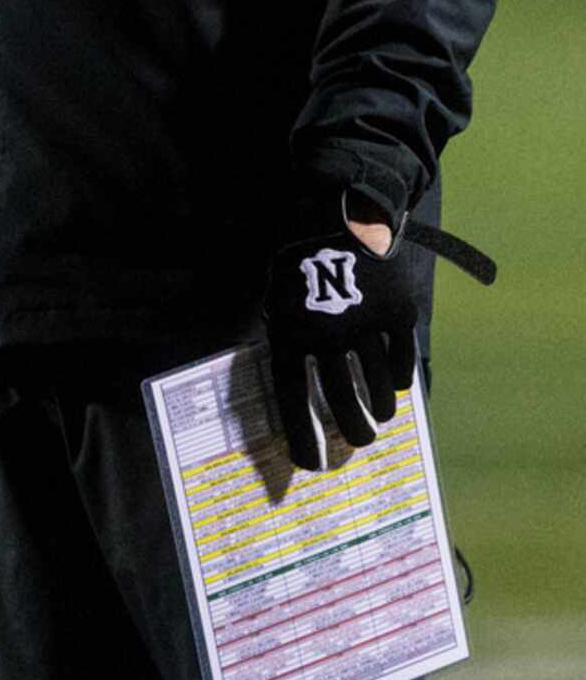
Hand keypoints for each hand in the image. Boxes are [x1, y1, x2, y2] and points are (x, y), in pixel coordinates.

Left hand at [263, 201, 415, 471]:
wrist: (337, 214)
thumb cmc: (299, 262)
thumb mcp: (278, 298)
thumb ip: (286, 340)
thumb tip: (294, 392)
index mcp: (290, 331)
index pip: (292, 397)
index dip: (301, 435)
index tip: (311, 465)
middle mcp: (327, 333)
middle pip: (340, 400)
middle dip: (351, 432)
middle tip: (357, 444)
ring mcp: (364, 323)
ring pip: (376, 387)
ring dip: (377, 411)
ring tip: (376, 421)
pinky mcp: (396, 312)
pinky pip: (400, 361)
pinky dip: (398, 381)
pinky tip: (394, 388)